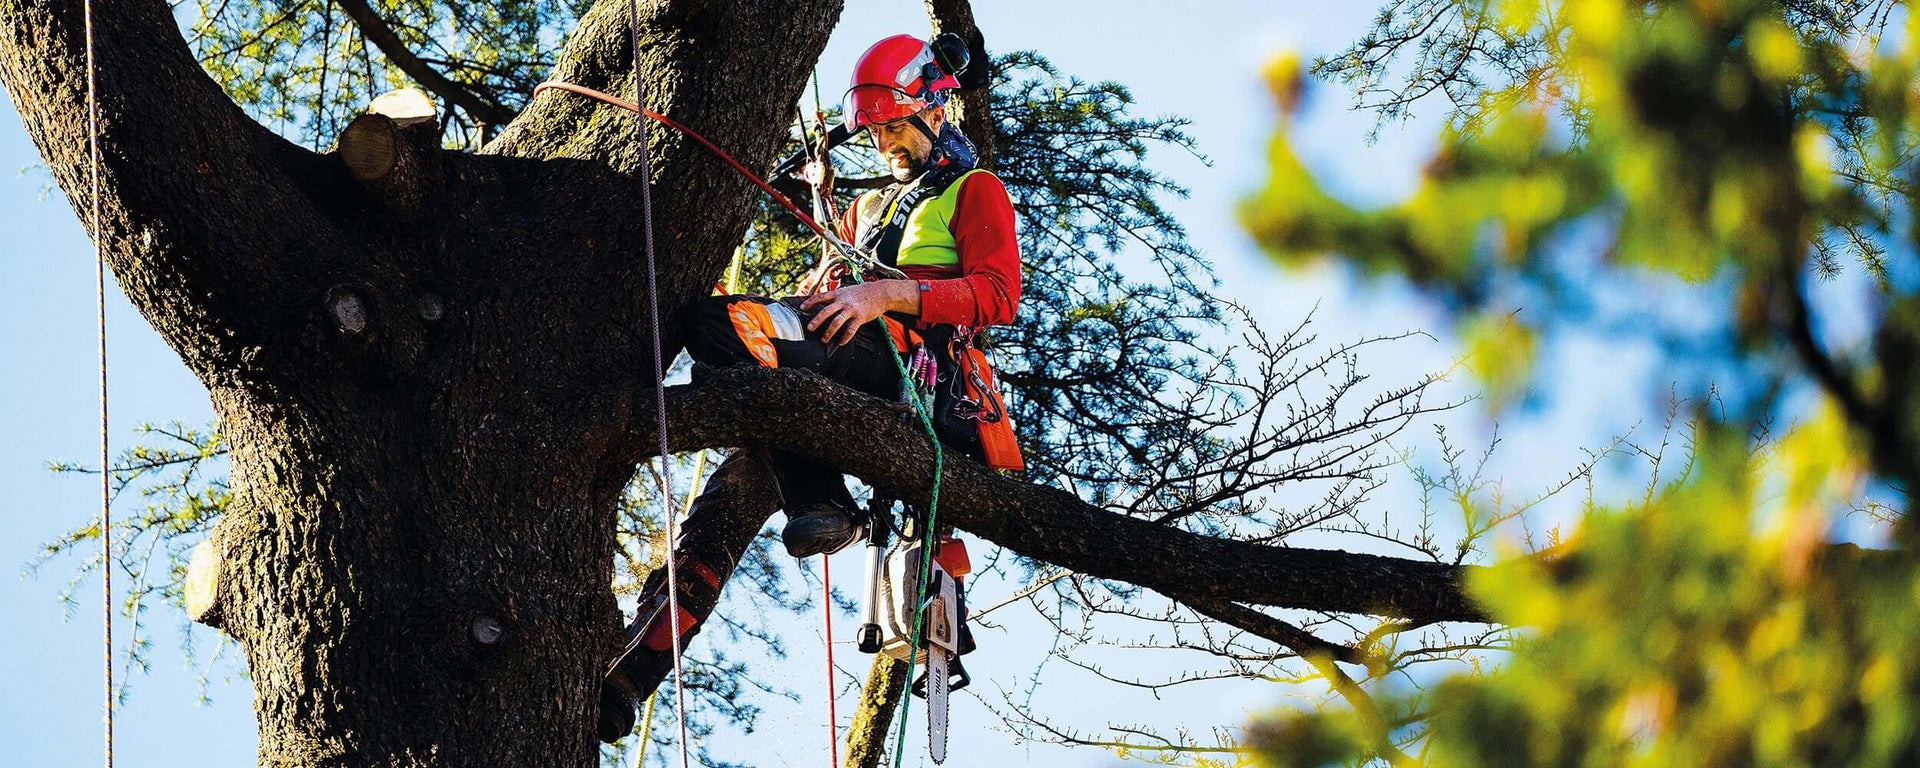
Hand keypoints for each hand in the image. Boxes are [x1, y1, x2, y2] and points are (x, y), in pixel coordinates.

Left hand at [801, 280, 915, 345]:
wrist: (880, 292)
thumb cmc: (863, 291)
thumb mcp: (847, 290)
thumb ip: (836, 296)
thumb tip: (825, 302)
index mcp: (838, 293)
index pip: (820, 296)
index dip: (810, 302)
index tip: (802, 308)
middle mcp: (843, 301)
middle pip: (826, 311)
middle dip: (816, 321)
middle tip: (809, 328)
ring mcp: (851, 310)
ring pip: (837, 322)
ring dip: (829, 332)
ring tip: (824, 339)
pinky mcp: (860, 318)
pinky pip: (850, 330)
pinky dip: (845, 337)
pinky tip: (841, 342)